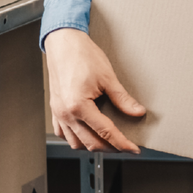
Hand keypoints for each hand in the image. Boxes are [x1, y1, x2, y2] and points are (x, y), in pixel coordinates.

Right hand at [43, 28, 144, 153]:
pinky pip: (63, 133)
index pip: (105, 132)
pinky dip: (76, 138)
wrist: (63, 43)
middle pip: (90, 143)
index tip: (133, 149)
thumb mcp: (107, 77)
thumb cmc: (82, 55)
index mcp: (79, 106)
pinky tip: (87, 134)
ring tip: (109, 141)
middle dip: (110, 148)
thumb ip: (122, 99)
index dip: (122, 143)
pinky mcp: (55, 109)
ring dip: (92, 145)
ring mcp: (58, 113)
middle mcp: (66, 113)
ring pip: (75, 143)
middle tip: (125, 146)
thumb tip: (137, 112)